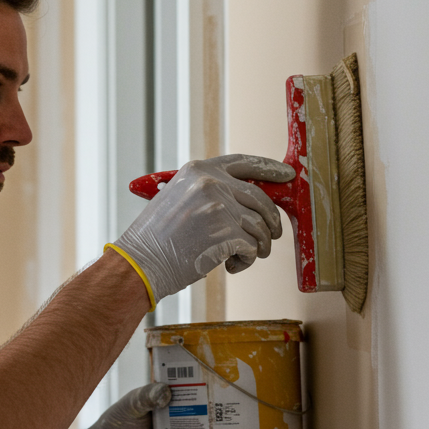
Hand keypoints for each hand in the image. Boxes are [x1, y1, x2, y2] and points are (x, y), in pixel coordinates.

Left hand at [72, 383, 213, 428]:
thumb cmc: (114, 426)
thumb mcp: (130, 406)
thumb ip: (147, 397)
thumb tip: (168, 392)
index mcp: (165, 404)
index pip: (187, 393)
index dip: (202, 386)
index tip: (218, 379)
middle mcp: (175, 422)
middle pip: (200, 416)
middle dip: (215, 412)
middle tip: (234, 404)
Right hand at [112, 154, 292, 301]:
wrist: (141, 263)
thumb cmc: (158, 238)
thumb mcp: (179, 198)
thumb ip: (211, 192)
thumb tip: (249, 200)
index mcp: (199, 170)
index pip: (244, 162)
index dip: (270, 169)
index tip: (288, 175)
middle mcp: (211, 183)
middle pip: (260, 198)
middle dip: (272, 220)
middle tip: (272, 236)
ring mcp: (219, 207)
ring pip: (260, 226)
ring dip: (258, 246)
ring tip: (242, 256)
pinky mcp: (226, 233)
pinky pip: (253, 247)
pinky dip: (247, 261)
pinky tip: (231, 266)